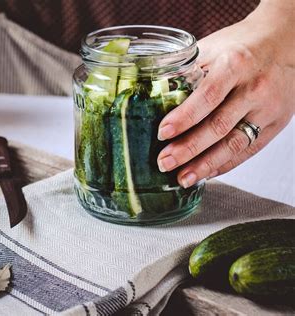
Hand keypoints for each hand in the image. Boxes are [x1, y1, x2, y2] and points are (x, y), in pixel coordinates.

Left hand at [156, 0, 294, 187]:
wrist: (284, 42)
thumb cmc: (239, 46)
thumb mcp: (211, 48)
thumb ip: (185, 71)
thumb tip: (151, 96)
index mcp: (234, 65)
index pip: (207, 96)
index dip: (184, 117)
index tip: (162, 133)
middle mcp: (254, 88)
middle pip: (219, 126)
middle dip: (188, 149)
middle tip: (164, 163)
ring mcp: (268, 109)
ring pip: (234, 144)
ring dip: (205, 165)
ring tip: (182, 178)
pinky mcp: (276, 124)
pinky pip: (248, 150)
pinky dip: (225, 164)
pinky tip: (205, 173)